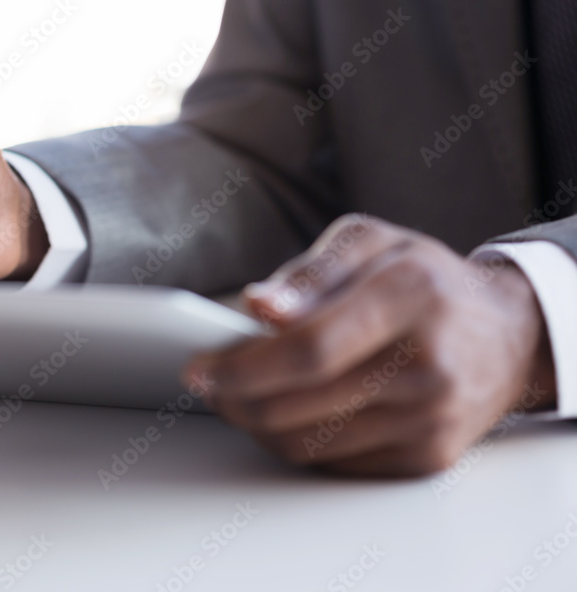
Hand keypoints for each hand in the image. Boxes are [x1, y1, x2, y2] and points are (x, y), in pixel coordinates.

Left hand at [183, 214, 556, 476]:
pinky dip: (294, 441)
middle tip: (207, 383)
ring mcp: (431, 419)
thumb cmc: (425, 279)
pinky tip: (283, 413)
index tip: (198, 368)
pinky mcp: (427, 457)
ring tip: (237, 396)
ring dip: (254, 424)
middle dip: (234, 398)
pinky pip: (335, 463)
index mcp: (411, 295)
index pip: (308, 349)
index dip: (241, 365)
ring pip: (308, 443)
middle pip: (298, 404)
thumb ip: (310, 270)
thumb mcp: (371, 242)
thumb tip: (257, 306)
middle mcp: (427, 364)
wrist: (506, 336)